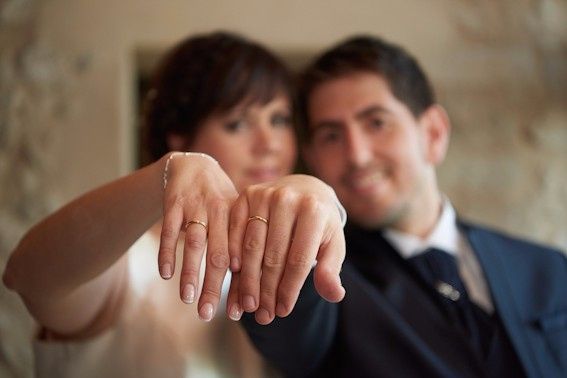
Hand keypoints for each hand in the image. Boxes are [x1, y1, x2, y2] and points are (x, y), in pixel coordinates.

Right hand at [158, 152, 236, 320]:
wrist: (194, 165)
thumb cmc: (220, 201)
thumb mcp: (237, 214)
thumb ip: (243, 244)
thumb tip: (255, 285)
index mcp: (241, 216)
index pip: (244, 256)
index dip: (243, 283)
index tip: (243, 308)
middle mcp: (221, 211)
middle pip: (219, 254)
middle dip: (213, 287)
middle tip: (207, 314)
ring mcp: (196, 206)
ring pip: (195, 243)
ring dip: (191, 272)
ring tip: (187, 299)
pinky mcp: (174, 203)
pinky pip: (170, 230)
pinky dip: (167, 252)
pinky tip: (166, 274)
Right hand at [226, 174, 345, 324]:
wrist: (305, 190)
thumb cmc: (320, 225)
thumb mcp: (332, 245)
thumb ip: (330, 270)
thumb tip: (335, 295)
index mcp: (314, 211)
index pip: (298, 259)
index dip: (289, 289)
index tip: (283, 311)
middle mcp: (288, 198)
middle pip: (273, 255)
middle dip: (267, 290)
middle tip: (263, 315)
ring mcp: (265, 194)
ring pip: (252, 246)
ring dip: (248, 280)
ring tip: (249, 305)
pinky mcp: (247, 194)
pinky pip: (236, 231)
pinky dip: (233, 254)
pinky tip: (234, 276)